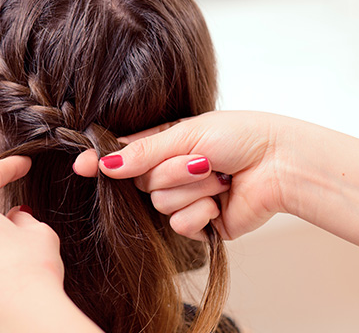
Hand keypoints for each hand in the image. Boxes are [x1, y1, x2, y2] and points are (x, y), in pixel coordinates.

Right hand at [74, 111, 293, 240]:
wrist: (279, 164)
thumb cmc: (239, 136)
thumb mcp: (186, 134)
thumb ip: (143, 152)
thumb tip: (104, 165)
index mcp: (166, 144)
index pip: (124, 155)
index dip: (101, 160)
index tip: (79, 165)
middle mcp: (172, 171)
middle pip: (141, 182)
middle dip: (172, 171)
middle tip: (203, 160)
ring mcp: (185, 198)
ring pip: (160, 204)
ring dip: (192, 189)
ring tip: (220, 177)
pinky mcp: (200, 222)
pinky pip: (179, 225)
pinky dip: (200, 211)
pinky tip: (221, 202)